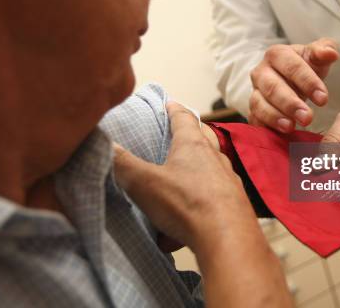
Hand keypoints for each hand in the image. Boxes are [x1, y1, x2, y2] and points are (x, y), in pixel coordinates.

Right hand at [113, 102, 257, 254]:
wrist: (227, 237)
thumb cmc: (187, 203)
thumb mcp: (144, 183)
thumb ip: (123, 163)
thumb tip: (105, 144)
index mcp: (193, 145)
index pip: (184, 117)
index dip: (174, 109)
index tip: (169, 103)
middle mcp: (214, 158)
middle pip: (203, 139)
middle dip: (190, 136)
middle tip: (177, 138)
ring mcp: (227, 181)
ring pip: (211, 168)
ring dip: (196, 171)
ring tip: (179, 181)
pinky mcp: (234, 204)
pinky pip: (213, 198)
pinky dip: (199, 204)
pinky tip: (186, 223)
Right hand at [249, 38, 338, 132]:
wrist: (290, 80)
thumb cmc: (306, 67)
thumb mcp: (317, 57)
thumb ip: (325, 51)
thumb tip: (331, 53)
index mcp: (277, 54)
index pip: (291, 66)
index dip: (308, 82)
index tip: (323, 100)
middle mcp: (261, 72)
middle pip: (272, 87)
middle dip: (290, 103)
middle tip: (307, 118)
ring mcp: (255, 91)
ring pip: (259, 104)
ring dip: (275, 116)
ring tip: (291, 127)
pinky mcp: (253, 110)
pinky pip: (255, 119)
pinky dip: (266, 126)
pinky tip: (279, 134)